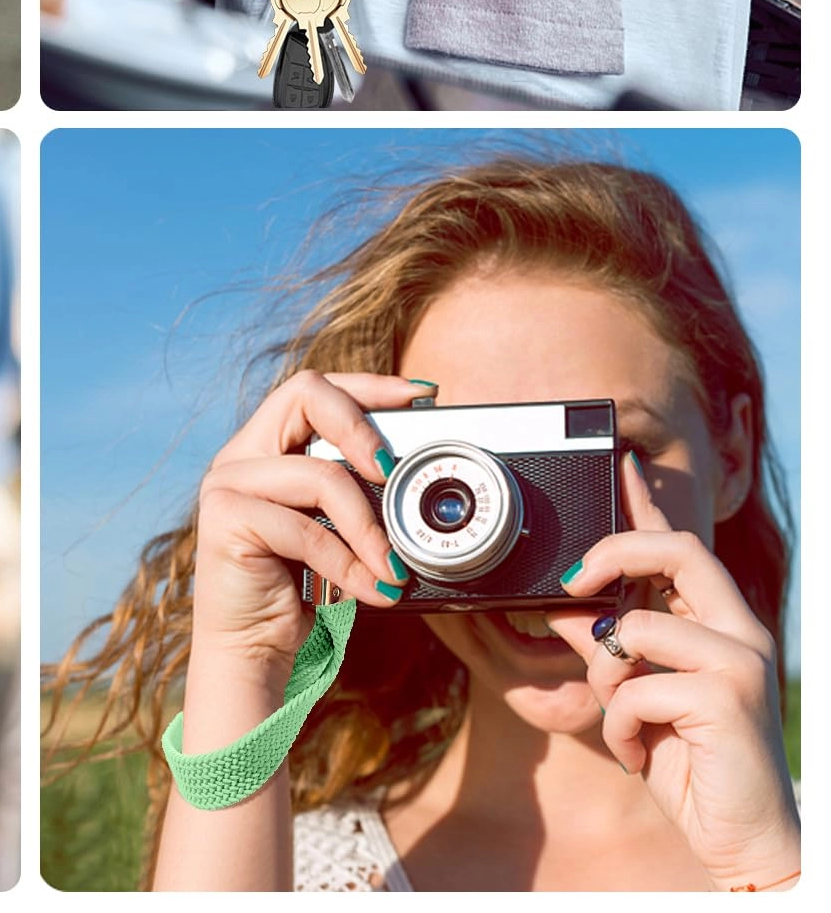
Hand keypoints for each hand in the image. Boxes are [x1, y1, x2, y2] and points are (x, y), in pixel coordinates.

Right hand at [191, 372, 428, 680]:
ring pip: (319, 474)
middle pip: (305, 394)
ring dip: (370, 526)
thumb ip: (355, 493)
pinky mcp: (224, 520)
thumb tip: (418, 473)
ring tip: (396, 567)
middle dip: (362, 426)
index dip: (369, 384)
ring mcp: (226, 483)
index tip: (421, 396)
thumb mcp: (335, 530)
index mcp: (266, 446)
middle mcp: (241, 453)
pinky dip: (350, 565)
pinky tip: (374, 592)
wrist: (251, 651)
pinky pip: (307, 531)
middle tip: (394, 472)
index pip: (315, 387)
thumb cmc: (299, 591)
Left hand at [550, 452, 798, 891]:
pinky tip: (641, 756)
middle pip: (677, 551)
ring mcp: (739, 661)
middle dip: (612, 554)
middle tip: (571, 584)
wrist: (744, 841)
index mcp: (718, 624)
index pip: (679, 547)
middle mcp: (738, 632)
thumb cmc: (692, 765)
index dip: (646, 504)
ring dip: (608, 684)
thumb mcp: (637, 695)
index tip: (620, 465)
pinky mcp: (727, 698)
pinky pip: (635, 689)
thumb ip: (605, 646)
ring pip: (635, 629)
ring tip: (627, 726)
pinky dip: (620, 727)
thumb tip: (562, 606)